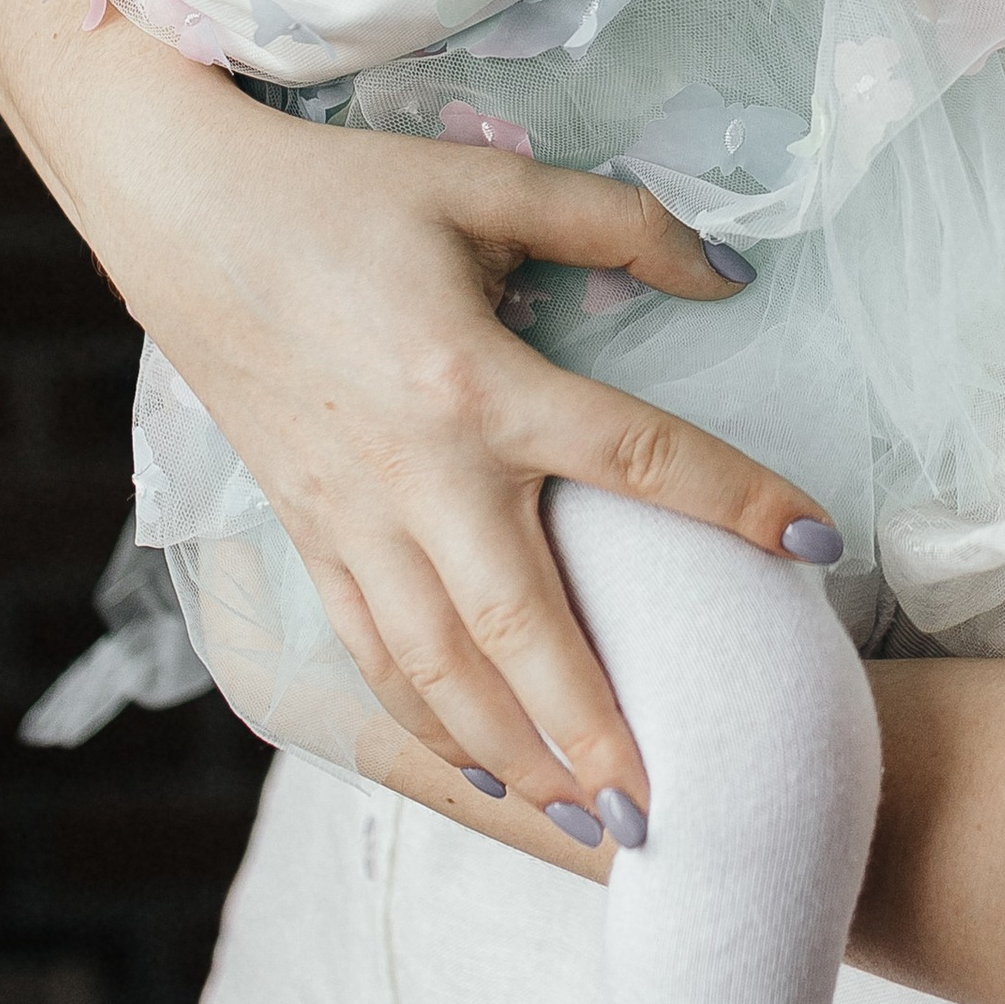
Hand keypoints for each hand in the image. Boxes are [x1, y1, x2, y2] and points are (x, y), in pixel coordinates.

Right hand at [118, 93, 842, 844]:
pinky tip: (479, 772)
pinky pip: (371, 654)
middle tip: (666, 809)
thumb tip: (726, 276)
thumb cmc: (343, 192)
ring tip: (590, 822)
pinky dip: (425, 726)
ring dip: (515, 755)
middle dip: (595, 726)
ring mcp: (352, 517)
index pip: (637, 455)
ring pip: (438, 668)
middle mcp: (418, 471)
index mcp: (477, 378)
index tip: (819, 547)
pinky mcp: (307, 534)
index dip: (737, 501)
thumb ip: (615, 224)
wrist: (185, 215)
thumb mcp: (487, 181)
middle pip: (521, 624)